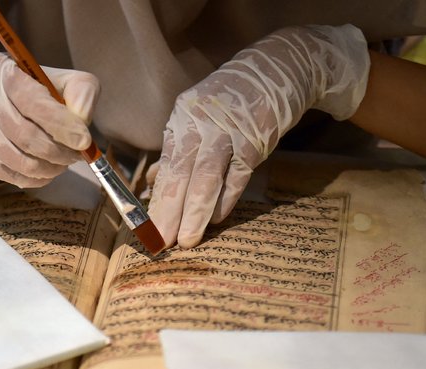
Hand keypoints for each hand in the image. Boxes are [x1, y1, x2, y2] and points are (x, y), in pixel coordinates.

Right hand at [0, 52, 98, 187]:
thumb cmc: (36, 91)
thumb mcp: (62, 79)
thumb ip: (81, 91)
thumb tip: (82, 119)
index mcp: (2, 72)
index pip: (32, 102)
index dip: (62, 125)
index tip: (85, 140)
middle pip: (25, 136)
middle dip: (59, 151)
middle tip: (77, 154)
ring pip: (19, 161)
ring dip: (50, 167)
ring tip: (64, 161)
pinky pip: (13, 177)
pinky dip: (38, 178)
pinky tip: (49, 169)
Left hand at [149, 24, 369, 247]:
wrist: (277, 69)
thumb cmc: (230, 98)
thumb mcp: (196, 114)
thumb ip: (177, 149)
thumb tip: (155, 183)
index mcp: (183, 118)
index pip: (166, 165)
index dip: (158, 199)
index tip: (148, 227)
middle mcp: (202, 124)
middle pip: (182, 173)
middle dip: (170, 212)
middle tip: (161, 242)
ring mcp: (230, 132)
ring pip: (208, 177)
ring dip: (196, 211)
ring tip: (187, 239)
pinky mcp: (256, 140)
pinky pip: (238, 175)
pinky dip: (227, 198)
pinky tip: (217, 219)